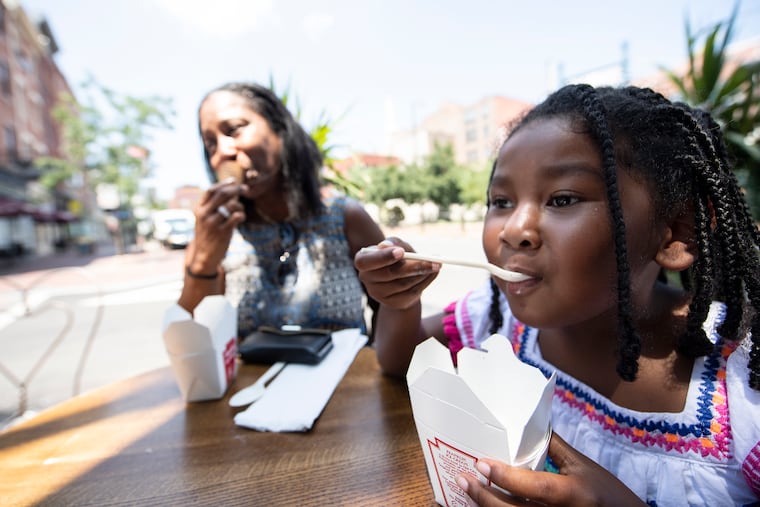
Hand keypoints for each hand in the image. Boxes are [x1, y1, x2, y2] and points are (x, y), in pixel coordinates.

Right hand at [189, 179, 246, 271]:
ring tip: (240, 211)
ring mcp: (212, 223)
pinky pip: (235, 217)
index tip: (234, 181)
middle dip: (236, 189)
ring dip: (240, 206)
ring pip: (231, 206)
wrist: (204, 256)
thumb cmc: (208, 234)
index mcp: (199, 209)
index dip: (223, 184)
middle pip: (222, 195)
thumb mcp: (205, 219)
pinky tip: (240, 218)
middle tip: (246, 188)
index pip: (211, 190)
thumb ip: (214, 206)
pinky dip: (241, 215)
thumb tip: (232, 192)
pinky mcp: (222, 232)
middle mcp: (204, 214)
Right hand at [354, 238, 439, 309]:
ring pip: (403, 284)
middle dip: (414, 266)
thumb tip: (385, 245)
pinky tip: (433, 274)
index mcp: (362, 261)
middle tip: (433, 260)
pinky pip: (411, 293)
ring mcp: (378, 294)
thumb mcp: (398, 245)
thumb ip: (394, 242)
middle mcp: (366, 278)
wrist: (402, 278)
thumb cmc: (398, 257)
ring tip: (437, 265)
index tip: (401, 252)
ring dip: (423, 273)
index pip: (366, 262)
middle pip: (390, 274)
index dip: (383, 257)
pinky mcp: (392, 303)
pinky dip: (425, 282)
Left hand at [456, 433, 645, 506]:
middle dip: (484, 497)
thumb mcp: (585, 468)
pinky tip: (484, 506)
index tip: (481, 464)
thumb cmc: (608, 495)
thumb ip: (556, 448)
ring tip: (468, 491)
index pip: (536, 488)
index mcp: (574, 493)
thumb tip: (530, 425)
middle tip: (464, 479)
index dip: (506, 477)